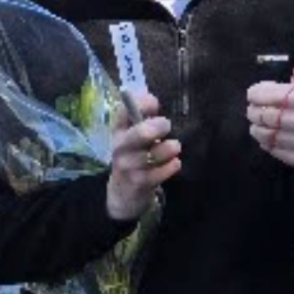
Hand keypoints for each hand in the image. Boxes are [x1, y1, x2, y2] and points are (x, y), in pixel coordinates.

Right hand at [105, 91, 180, 221]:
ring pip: (153, 154)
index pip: (123, 111)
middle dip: (158, 127)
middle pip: (140, 133)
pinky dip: (171, 166)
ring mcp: (128, 166)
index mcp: (119, 130)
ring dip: (168, 148)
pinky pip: (159, 173)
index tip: (155, 104)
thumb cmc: (135, 155)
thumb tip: (153, 100)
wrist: (123, 193)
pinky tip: (174, 163)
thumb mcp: (134, 136)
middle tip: (167, 126)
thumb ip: (143, 118)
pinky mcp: (139, 184)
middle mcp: (120, 147)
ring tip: (174, 147)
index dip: (142, 103)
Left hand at [246, 22, 293, 166]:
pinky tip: (274, 133)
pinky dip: (266, 142)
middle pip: (259, 115)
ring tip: (266, 120)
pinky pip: (268, 149)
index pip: (257, 95)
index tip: (260, 93)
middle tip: (261, 108)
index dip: (255, 94)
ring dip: (258, 126)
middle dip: (255, 111)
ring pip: (261, 133)